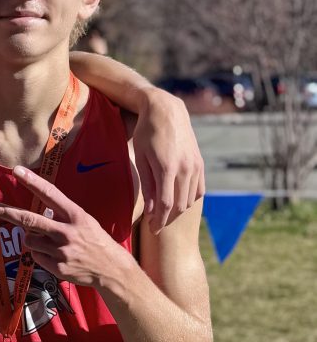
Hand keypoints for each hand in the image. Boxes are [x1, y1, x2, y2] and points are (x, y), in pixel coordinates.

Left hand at [0, 169, 131, 288]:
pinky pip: (36, 256)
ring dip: (33, 239)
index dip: (32, 182)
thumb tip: (37, 213)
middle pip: (28, 219)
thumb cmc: (95, 241)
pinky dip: (41, 255)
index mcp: (75, 215)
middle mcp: (66, 231)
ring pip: (29, 240)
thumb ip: (61, 215)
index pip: (50, 194)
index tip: (17, 170)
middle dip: (5, 212)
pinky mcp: (57, 267)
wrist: (110, 269)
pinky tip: (57, 256)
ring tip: (51, 243)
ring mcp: (60, 250)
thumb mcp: (84, 222)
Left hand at [133, 88, 204, 232]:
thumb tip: (152, 211)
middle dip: (168, 219)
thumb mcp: (141, 158)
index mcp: (167, 168)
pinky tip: (178, 200)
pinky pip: (199, 189)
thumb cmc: (147, 133)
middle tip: (155, 225)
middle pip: (179, 205)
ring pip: (190, 199)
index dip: (159, 221)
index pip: (166, 205)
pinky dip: (190, 198)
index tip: (153, 230)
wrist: (167, 111)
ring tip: (164, 212)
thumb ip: (148, 185)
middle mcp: (185, 168)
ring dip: (178, 210)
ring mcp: (195, 165)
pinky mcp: (200, 163)